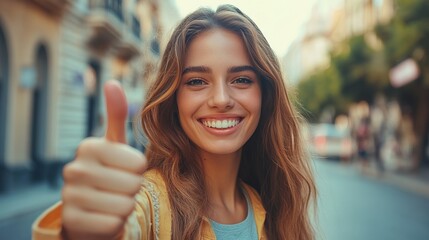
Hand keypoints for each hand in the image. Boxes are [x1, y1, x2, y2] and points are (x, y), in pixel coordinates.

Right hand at [61, 80, 146, 238]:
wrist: (90, 210)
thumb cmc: (109, 174)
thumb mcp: (114, 145)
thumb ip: (116, 116)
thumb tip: (112, 82)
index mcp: (88, 147)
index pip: (139, 163)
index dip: (139, 171)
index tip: (125, 170)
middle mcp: (74, 169)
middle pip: (133, 185)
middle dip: (133, 190)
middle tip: (118, 189)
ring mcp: (69, 196)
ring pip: (125, 206)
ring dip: (125, 207)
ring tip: (111, 201)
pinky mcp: (72, 221)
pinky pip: (113, 224)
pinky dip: (115, 224)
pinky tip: (104, 216)